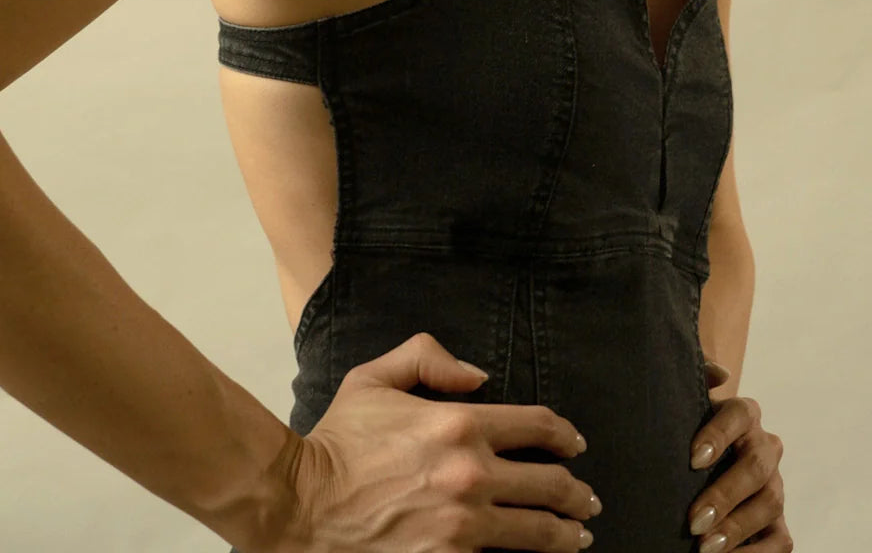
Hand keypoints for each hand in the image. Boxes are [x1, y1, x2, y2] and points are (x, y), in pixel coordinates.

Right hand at [287, 331, 601, 552]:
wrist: (303, 504)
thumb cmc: (339, 440)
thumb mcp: (374, 377)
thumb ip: (428, 356)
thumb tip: (478, 375)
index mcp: (457, 423)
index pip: (536, 426)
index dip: (564, 433)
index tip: (574, 442)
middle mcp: (471, 474)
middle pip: (550, 484)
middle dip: (576, 491)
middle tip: (586, 497)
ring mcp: (463, 525)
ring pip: (539, 531)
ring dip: (567, 532)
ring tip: (579, 533)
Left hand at [686, 358, 792, 551]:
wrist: (698, 460)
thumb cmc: (686, 425)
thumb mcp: (685, 401)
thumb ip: (696, 378)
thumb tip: (720, 373)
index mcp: (744, 414)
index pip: (738, 415)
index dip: (717, 436)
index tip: (692, 459)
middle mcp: (765, 447)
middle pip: (754, 468)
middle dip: (724, 495)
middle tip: (693, 520)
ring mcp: (776, 484)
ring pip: (768, 504)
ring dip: (736, 529)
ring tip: (704, 547)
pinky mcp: (779, 521)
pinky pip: (780, 541)